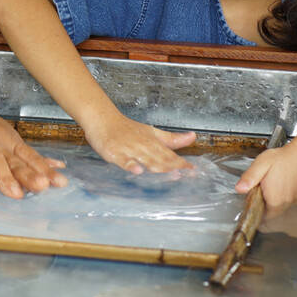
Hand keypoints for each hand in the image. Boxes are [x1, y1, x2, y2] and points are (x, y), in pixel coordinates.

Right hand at [0, 98, 66, 199]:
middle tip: (42, 187)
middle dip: (29, 174)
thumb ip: (27, 154)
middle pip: (15, 161)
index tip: (60, 182)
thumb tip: (56, 167)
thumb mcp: (3, 134)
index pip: (30, 157)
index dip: (44, 169)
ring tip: (15, 194)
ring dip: (4, 178)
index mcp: (7, 141)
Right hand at [81, 111, 195, 174]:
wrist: (103, 120)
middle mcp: (143, 146)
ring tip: (169, 174)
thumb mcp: (152, 132)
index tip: (192, 170)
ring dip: (158, 167)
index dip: (181, 162)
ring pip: (145, 159)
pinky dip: (130, 165)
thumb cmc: (127, 129)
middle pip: (160, 158)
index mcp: (152, 142)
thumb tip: (193, 137)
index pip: (169, 154)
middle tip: (183, 176)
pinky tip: (137, 171)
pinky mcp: (115, 153)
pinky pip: (124, 160)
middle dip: (172, 167)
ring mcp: (129, 150)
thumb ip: (172, 139)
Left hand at [235, 142, 296, 214]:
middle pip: (273, 211)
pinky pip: (291, 200)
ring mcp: (296, 200)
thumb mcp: (261, 165)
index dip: (257, 208)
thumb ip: (249, 178)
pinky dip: (287, 194)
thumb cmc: (285, 158)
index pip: (263, 215)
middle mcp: (286, 203)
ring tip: (275, 181)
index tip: (255, 200)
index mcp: (274, 199)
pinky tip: (285, 180)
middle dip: (266, 202)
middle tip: (264, 187)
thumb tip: (239, 189)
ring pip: (283, 205)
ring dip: (277, 197)